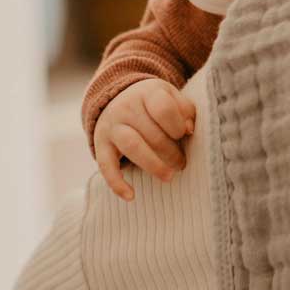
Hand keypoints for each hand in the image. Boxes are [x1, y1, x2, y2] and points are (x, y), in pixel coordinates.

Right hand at [94, 79, 196, 200]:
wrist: (117, 97)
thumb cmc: (156, 103)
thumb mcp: (172, 97)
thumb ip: (185, 110)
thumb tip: (189, 129)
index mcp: (148, 93)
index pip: (164, 109)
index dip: (178, 125)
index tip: (185, 134)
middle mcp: (126, 107)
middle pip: (151, 133)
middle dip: (171, 152)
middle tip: (182, 163)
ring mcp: (111, 126)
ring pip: (131, 146)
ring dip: (153, 165)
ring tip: (169, 176)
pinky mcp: (100, 144)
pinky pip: (105, 165)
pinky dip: (116, 182)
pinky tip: (131, 196)